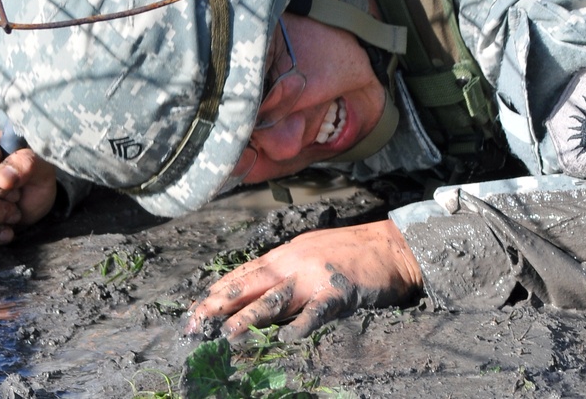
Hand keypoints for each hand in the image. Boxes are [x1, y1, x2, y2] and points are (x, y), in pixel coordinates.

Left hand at [187, 220, 422, 341]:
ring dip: (248, 317)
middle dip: (218, 304)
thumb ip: (284, 269)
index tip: (194, 310)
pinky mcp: (337, 291)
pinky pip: (316, 311)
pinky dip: (301, 325)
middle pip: (249, 283)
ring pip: (274, 298)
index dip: (216, 291)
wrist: (391, 246)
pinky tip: (287, 339)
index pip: (243, 273)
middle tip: (194, 324)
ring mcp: (314, 276)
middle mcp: (293, 262)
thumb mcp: (310, 252)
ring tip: (226, 334)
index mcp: (286, 254)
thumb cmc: (351, 251)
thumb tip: (256, 292)